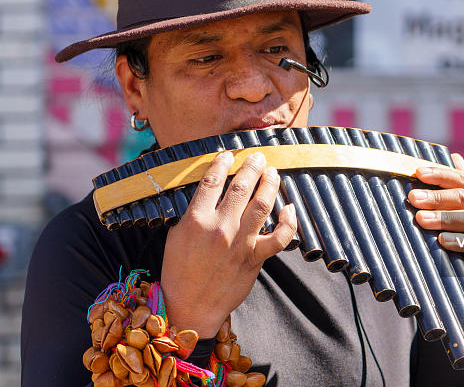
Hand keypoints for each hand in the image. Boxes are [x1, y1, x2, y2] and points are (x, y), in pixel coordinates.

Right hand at [160, 151, 297, 337]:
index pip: (212, 180)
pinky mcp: (255, 258)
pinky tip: (289, 208)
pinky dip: (288, 221)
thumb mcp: (174, 237)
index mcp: (196, 220)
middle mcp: (220, 228)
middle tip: (256, 157)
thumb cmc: (179, 273)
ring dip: (270, 183)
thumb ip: (190, 213)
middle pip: (241, 186)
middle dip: (251, 166)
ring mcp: (240, 243)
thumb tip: (205, 194)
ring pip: (262, 204)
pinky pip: (280, 237)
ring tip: (272, 172)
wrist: (191, 308)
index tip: (228, 154)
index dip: (222, 162)